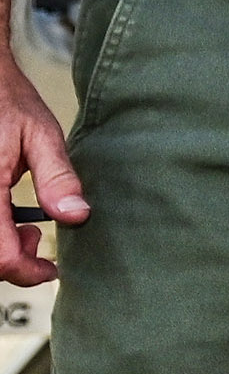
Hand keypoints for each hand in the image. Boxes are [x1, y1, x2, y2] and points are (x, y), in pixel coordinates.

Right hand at [0, 65, 83, 285]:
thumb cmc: (6, 101)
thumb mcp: (39, 135)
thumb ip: (57, 178)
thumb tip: (76, 216)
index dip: (26, 271)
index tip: (51, 270)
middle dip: (13, 261)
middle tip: (40, 241)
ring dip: (0, 248)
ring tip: (26, 228)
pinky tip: (6, 215)